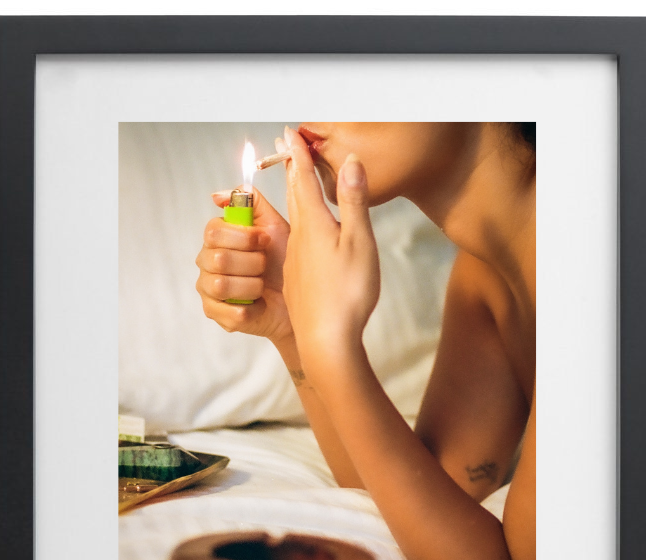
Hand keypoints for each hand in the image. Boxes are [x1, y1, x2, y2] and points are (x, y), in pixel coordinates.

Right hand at [195, 185, 291, 344]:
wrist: (300, 301)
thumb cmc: (286, 263)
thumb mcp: (274, 226)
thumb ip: (251, 202)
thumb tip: (217, 195)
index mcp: (217, 238)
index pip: (213, 231)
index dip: (244, 237)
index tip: (264, 241)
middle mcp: (207, 262)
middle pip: (218, 258)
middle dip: (252, 263)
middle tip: (265, 267)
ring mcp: (208, 289)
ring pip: (222, 285)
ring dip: (252, 285)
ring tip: (262, 286)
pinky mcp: (215, 314)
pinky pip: (227, 311)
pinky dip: (250, 307)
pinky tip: (258, 304)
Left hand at [281, 127, 379, 376]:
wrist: (327, 340)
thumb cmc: (348, 292)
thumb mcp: (358, 242)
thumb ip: (353, 202)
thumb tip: (350, 162)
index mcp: (314, 226)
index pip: (303, 181)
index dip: (298, 156)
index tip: (290, 133)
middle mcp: (299, 241)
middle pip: (294, 198)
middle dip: (293, 171)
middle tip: (286, 149)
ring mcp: (296, 263)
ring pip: (294, 222)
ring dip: (294, 198)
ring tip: (296, 185)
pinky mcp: (298, 282)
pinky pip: (296, 246)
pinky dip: (300, 229)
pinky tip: (306, 239)